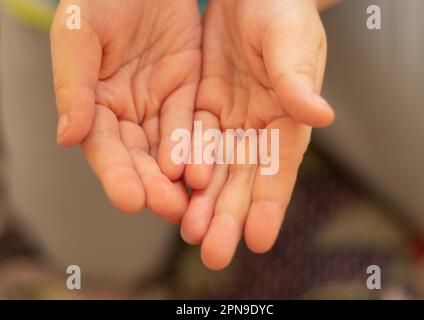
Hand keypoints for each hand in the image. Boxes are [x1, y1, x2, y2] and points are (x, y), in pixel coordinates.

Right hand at [51, 0, 200, 221]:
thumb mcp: (80, 34)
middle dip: (152, 184)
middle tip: (169, 209)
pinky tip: (205, 170)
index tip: (129, 200)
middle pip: (138, 156)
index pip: (104, 146)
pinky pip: (193, 124)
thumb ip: (73, 84)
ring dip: (178, 176)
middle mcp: (126, 112)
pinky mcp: (186, 92)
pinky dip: (197, 147)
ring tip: (189, 201)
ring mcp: (157, 104)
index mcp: (93, 103)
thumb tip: (67, 137)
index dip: (116, 173)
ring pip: (168, 147)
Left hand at [180, 0, 333, 268]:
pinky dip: (183, 168)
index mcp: (288, 119)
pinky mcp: (202, 108)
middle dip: (229, 217)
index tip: (258, 239)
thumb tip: (321, 117)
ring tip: (190, 234)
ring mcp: (230, 121)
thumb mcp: (292, 42)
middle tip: (214, 254)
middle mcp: (259, 129)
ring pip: (215, 169)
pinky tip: (173, 191)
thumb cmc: (282, 11)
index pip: (280, 169)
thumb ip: (298, 81)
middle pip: (244, 180)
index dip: (269, 204)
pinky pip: (190, 142)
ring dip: (203, 202)